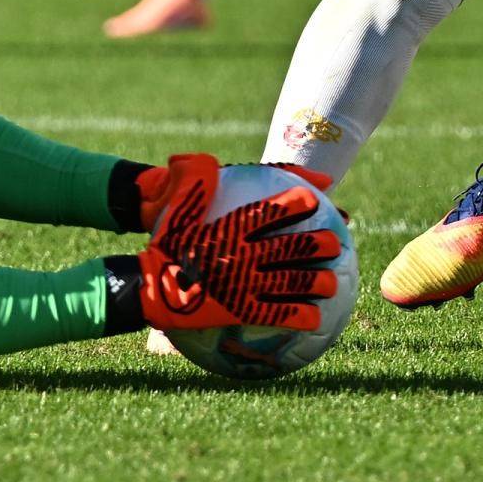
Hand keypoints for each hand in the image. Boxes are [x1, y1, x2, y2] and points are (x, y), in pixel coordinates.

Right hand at [133, 157, 343, 333]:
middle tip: (335, 243)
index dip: (297, 204)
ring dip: (316, 282)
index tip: (316, 199)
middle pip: (291, 248)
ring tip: (333, 283)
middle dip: (318, 245)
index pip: (271, 211)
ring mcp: (242, 285)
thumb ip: (196, 177)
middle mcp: (241, 254)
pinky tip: (315, 320)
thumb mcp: (175, 202)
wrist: (147, 286)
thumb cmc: (162, 239)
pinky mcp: (238, 311)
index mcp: (229, 226)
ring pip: (290, 282)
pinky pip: (276, 314)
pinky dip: (299, 316)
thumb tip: (214, 162)